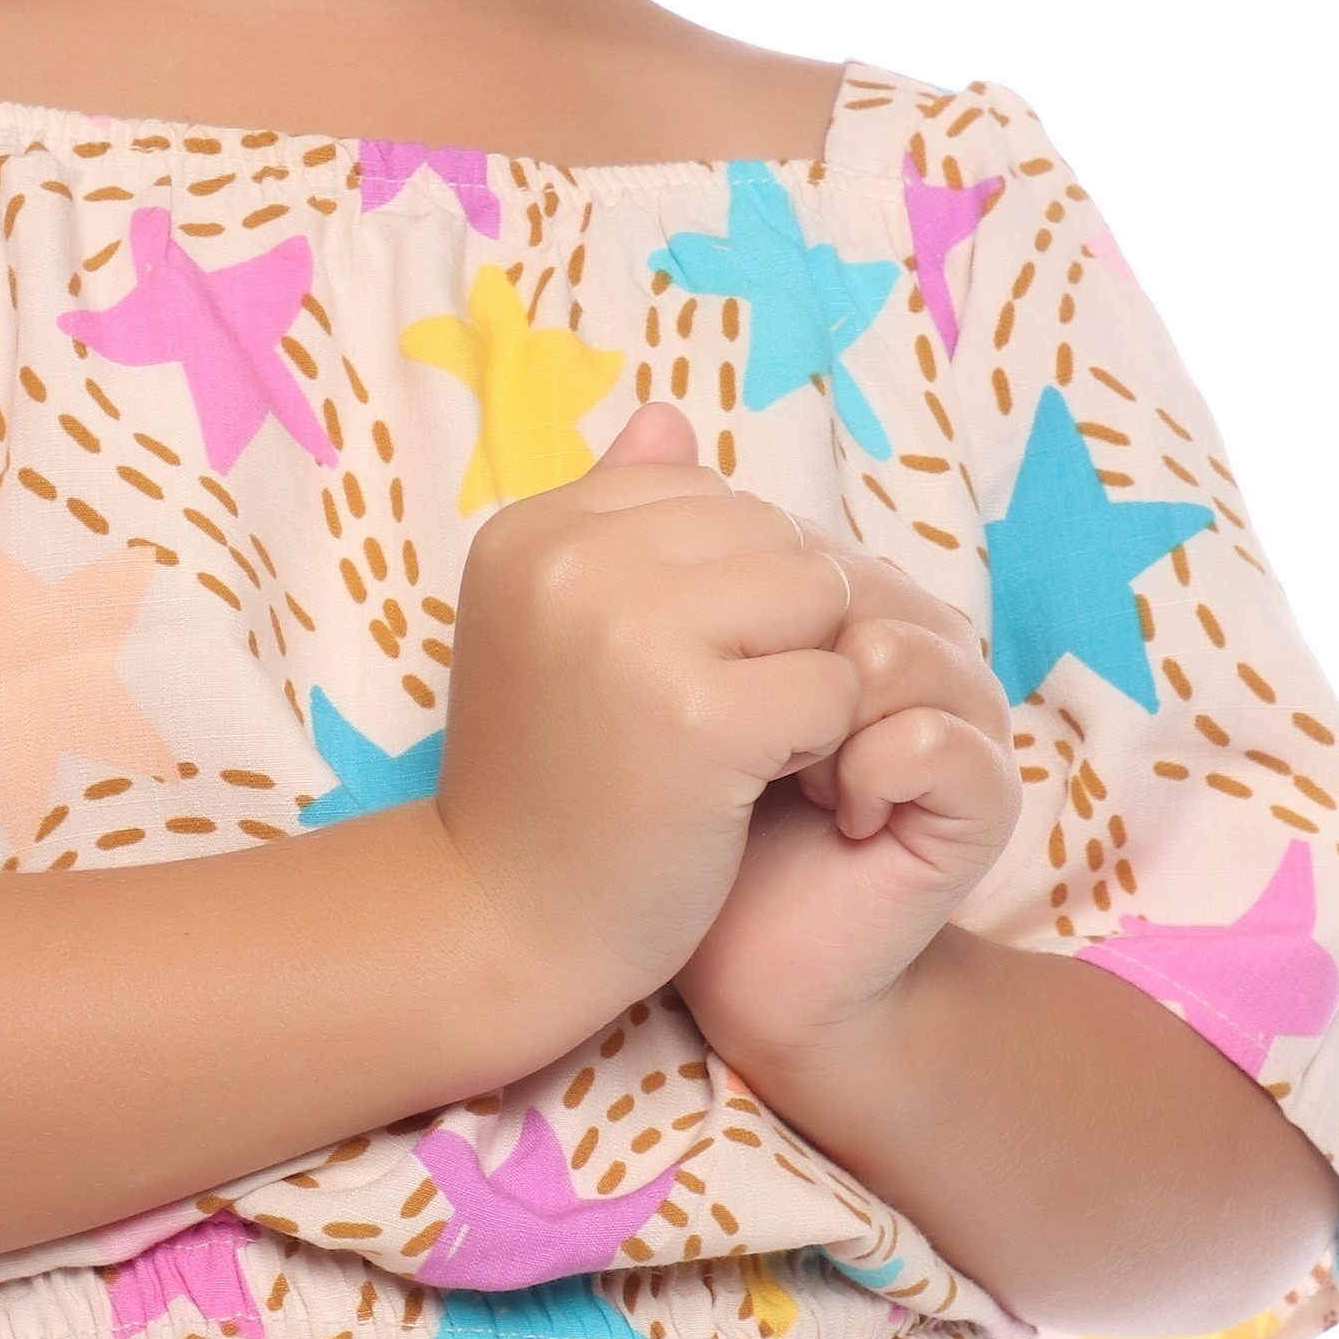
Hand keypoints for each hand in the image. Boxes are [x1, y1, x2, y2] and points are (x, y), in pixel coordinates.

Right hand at [437, 400, 859, 1015]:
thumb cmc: (543, 775)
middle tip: (714, 714)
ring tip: (734, 742)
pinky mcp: (701, 717)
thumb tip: (668, 417)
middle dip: (774, 624)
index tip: (672, 667)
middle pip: (772, 536)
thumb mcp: (550, 621)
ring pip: (816, 596)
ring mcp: (633, 634)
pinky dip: (818, 742)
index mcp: (531, 529)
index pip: (705, 492)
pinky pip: (835, 685)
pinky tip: (749, 783)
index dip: (725, 583)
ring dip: (803, 674)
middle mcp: (571, 562)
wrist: (504, 921)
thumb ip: (613, 513)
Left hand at [676, 531, 1018, 1066]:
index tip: (678, 677)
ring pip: (897, 646)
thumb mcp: (651, 668)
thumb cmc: (674, 820)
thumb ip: (663, 552)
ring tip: (772, 773)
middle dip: (772, 654)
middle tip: (727, 732)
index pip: (805, 545)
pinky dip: (863, 771)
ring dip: (814, 715)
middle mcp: (911, 649)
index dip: (735, 605)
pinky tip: (824, 810)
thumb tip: (654, 410)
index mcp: (842, 611)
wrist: (731, 965)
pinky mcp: (982, 795)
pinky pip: (932, 735)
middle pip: (854, 584)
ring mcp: (957, 717)